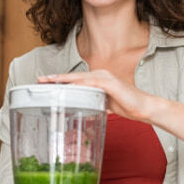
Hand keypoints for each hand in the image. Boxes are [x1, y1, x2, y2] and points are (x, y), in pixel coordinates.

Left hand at [37, 70, 154, 120]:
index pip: (74, 79)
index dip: (59, 80)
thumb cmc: (126, 106)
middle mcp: (99, 74)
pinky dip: (78, 86)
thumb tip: (80, 108)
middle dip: (56, 78)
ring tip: (49, 82)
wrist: (144, 107)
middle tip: (39, 80)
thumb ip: (92, 102)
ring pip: (79, 78)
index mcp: (97, 79)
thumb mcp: (104, 103)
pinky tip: (68, 89)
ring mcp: (105, 77)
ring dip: (63, 80)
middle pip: (73, 76)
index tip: (44, 83)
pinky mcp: (110, 83)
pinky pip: (91, 84)